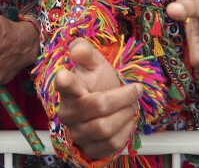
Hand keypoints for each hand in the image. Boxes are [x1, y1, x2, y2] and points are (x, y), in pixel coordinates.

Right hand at [54, 39, 141, 159]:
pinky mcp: (90, 149)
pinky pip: (111, 145)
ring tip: (131, 106)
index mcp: (69, 90)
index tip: (64, 76)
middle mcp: (68, 113)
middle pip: (98, 106)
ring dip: (126, 115)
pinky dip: (126, 133)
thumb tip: (77, 48)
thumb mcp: (94, 63)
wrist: (106, 106)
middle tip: (134, 92)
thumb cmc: (97, 82)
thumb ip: (85, 51)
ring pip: (106, 129)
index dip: (64, 82)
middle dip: (123, 98)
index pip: (63, 85)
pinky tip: (127, 122)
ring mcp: (78, 134)